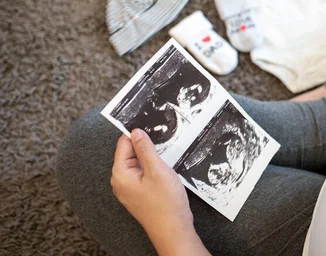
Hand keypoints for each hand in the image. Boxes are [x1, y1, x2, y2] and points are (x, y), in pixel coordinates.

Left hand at [111, 129, 207, 254]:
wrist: (173, 230)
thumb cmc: (165, 203)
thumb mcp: (157, 170)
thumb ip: (145, 149)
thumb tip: (136, 132)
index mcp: (121, 173)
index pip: (124, 143)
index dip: (138, 134)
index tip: (152, 126)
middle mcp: (121, 181)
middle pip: (130, 153)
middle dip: (146, 146)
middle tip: (164, 143)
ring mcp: (130, 189)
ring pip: (139, 163)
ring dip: (152, 158)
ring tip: (167, 158)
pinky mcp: (140, 193)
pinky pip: (144, 174)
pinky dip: (153, 169)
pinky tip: (166, 171)